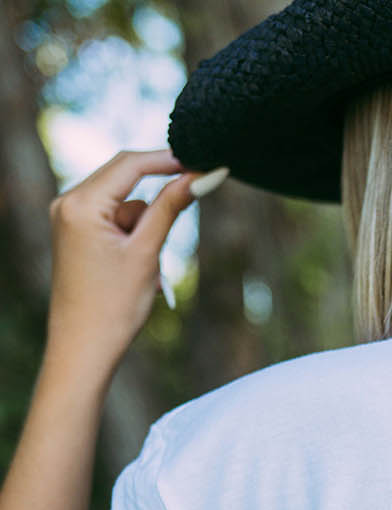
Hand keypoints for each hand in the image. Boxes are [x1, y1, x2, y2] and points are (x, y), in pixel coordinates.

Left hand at [45, 149, 199, 383]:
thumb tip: (203, 175)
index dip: (169, 159)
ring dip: (145, 224)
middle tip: (192, 204)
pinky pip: (113, 218)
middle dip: (157, 198)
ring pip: (124, 202)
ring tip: (146, 267)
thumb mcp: (147, 253)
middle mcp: (68, 203)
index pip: (130, 164)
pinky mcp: (75, 232)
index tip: (204, 161)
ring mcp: (68, 217)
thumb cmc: (113, 308)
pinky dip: (133, 235)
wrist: (83, 349)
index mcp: (80, 204)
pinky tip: (134, 268)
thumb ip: (171, 207)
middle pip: (125, 178)